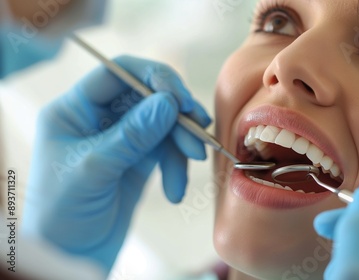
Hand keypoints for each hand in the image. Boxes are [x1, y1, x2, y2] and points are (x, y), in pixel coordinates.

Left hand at [21, 55, 210, 272]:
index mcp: (76, 109)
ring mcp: (123, 137)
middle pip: (149, 96)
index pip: (118, 73)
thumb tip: (169, 102)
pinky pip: (168, 149)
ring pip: (163, 123)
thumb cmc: (64, 212)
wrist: (71, 254)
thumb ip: (133, 134)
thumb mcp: (95, 169)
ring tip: (193, 164)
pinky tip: (176, 190)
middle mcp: (101, 117)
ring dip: (181, 143)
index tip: (181, 99)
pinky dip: (177, 166)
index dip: (153, 78)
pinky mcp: (140, 158)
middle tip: (199, 133)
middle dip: (176, 115)